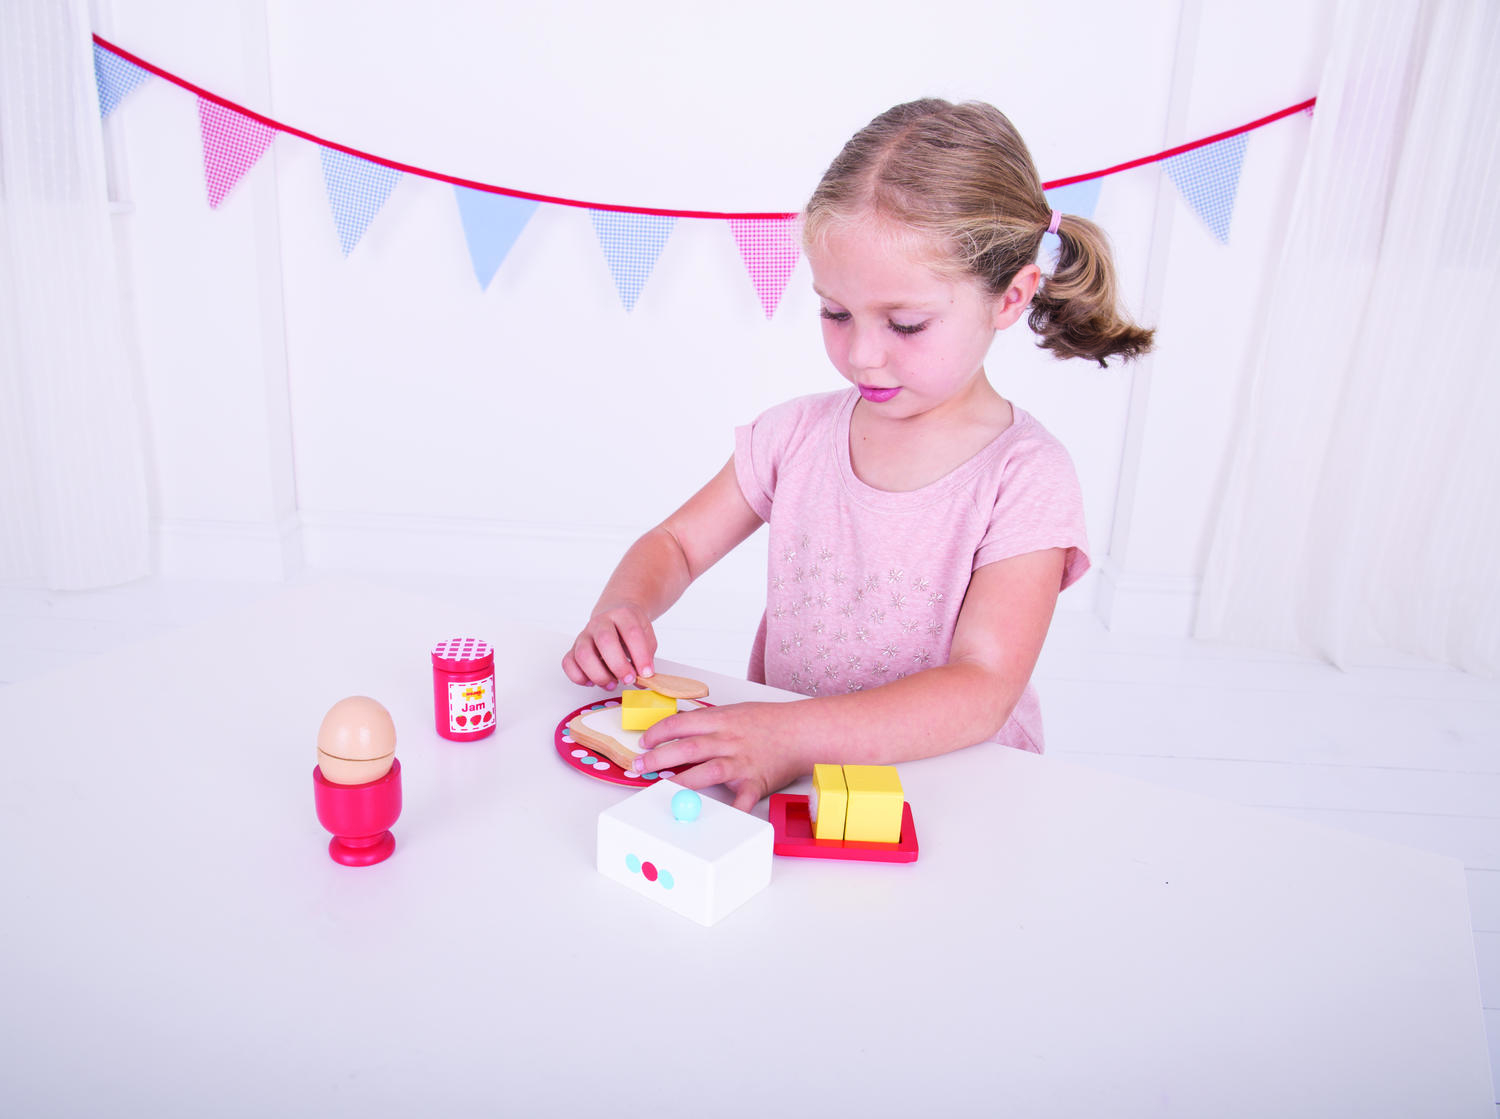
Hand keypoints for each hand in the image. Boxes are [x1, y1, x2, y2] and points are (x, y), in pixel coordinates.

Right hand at [562, 603, 656, 688]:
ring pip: (583, 654)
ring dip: (599, 675)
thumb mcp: (647, 638)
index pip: (631, 632)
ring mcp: (585, 634)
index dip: (640, 655)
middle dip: (618, 665)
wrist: (615, 615)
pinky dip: (579, 677)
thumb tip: (643, 681)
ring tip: (612, 683)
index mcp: (622, 615)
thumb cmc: (630, 630)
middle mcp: (601, 622)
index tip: (647, 673)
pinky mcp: (574, 648)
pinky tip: (593, 681)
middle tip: (629, 680)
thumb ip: (646, 658)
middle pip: (605, 640)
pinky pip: (568, 663)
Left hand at [631, 701, 807, 811]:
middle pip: (686, 748)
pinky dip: (730, 811)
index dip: (657, 733)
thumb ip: (709, 720)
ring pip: (705, 771)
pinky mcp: (755, 782)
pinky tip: (714, 820)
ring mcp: (741, 762)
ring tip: (659, 788)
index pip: (680, 724)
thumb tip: (679, 725)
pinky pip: (741, 800)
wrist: (802, 731)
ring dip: (679, 781)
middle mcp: (728, 740)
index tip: (643, 742)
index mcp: (721, 720)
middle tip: (638, 766)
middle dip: (657, 757)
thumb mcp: (735, 711)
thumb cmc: (770, 721)